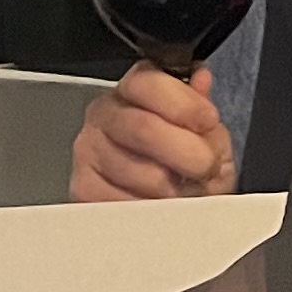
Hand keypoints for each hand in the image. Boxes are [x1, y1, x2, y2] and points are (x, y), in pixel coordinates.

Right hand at [70, 62, 236, 200]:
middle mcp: (104, 114)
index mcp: (134, 89)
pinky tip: (162, 205)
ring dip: (175, 189)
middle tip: (206, 167)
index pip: (147, 83)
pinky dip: (155, 212)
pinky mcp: (84, 190)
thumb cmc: (188, 159)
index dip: (184, 104)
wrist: (176, 201)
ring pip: (140, 173)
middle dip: (188, 153)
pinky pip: (126, 204)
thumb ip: (201, 106)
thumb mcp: (207, 130)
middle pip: (143, 128)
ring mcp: (88, 152)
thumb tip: (200, 79)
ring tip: (185, 189)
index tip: (208, 122)